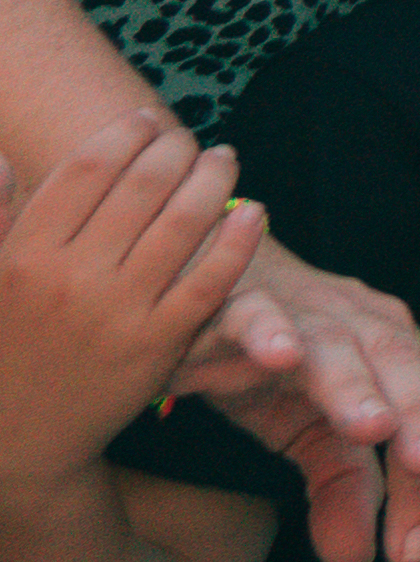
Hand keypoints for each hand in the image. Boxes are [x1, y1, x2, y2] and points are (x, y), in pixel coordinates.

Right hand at [0, 132, 253, 476]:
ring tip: (223, 159)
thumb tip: (1, 159)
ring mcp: (118, 313)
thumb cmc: (2, 348)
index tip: (143, 120)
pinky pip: (210, 281)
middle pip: (143, 186)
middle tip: (189, 138)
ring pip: (183, 223)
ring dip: (214, 179)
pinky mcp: (158, 346)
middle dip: (175, 148)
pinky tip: (252, 210)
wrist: (19, 441)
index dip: (123, 134)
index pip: (86, 169)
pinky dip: (238, 240)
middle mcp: (71, 280)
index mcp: (24, 256)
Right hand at [159, 233, 419, 561]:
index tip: (414, 554)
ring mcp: (302, 311)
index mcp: (392, 356)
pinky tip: (280, 358)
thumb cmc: (279, 361)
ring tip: (372, 427)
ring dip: (353, 383)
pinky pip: (255, 315)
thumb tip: (359, 561)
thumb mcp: (311, 431)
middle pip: (402, 369)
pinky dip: (270, 332)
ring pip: (335, 345)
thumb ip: (341, 490)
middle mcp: (359, 327)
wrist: (216, 282)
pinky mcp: (236, 304)